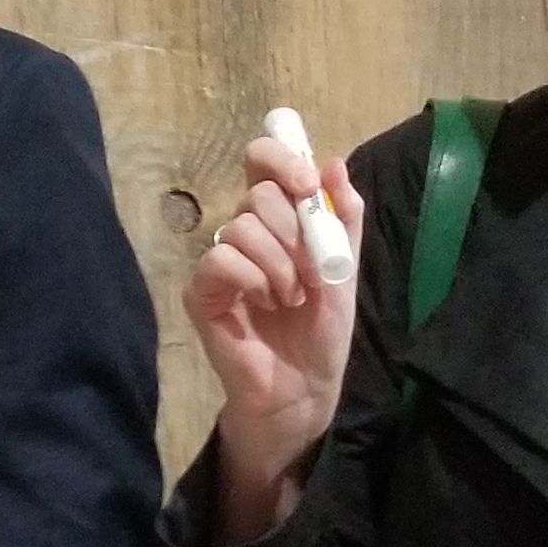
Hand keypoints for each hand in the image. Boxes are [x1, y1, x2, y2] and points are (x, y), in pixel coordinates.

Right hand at [182, 126, 367, 543]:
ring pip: (240, 227)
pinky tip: (264, 303)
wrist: (304, 387)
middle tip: (310, 273)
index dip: (281, 159)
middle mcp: (245, 233)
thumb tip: (333, 163)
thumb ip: (343, 217)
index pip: (262, 162)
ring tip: (291, 298)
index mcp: (278, 220)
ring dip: (279, 263)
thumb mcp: (345, 268)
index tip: (307, 184)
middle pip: (256, 195)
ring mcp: (220, 262)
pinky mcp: (202, 292)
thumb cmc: (321, 331)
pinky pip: (221, 260)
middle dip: (294, 230)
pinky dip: (252, 278)